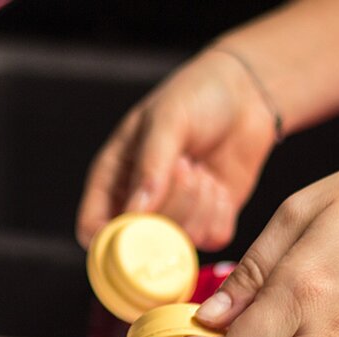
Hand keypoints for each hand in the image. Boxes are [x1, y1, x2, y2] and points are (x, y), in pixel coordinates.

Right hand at [76, 49, 276, 250]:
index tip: (139, 222)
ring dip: (198, 207)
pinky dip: (220, 215)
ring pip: (180, 242)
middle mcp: (140, 203)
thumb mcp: (168, 119)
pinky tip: (219, 185)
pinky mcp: (209, 220)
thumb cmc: (196, 96)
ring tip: (202, 171)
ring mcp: (175, 214)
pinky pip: (212, 240)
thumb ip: (152, 165)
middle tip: (187, 167)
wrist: (246, 93)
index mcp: (112, 178)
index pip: (93, 228)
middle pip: (142, 241)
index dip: (109, 240)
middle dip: (171, 207)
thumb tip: (138, 211)